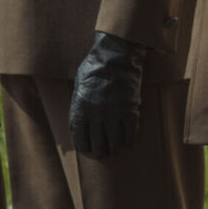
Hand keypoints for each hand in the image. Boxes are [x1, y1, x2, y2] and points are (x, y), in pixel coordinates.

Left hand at [68, 32, 146, 157]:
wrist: (115, 56)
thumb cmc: (94, 68)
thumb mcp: (78, 85)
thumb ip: (77, 105)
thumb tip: (77, 125)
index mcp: (81, 109)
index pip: (81, 139)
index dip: (84, 147)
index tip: (88, 149)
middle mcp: (97, 115)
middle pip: (98, 145)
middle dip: (100, 151)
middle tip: (102, 152)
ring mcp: (115, 114)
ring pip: (115, 143)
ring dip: (114, 148)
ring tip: (115, 148)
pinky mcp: (131, 111)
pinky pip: (130, 134)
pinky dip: (128, 140)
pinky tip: (127, 141)